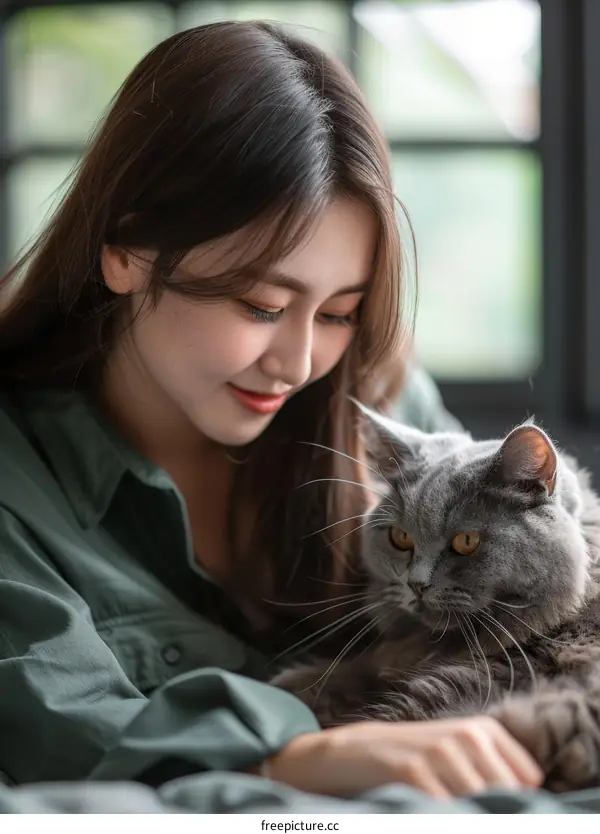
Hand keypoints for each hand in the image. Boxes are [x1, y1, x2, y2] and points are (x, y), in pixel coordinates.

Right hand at [266, 716, 542, 798]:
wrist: (352, 752)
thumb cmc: (411, 760)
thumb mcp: (456, 756)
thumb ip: (493, 773)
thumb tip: (527, 800)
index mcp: (484, 730)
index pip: (529, 780)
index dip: (514, 802)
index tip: (493, 808)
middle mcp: (468, 735)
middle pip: (508, 794)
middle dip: (493, 810)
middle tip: (462, 808)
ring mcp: (442, 751)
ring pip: (480, 802)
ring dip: (468, 813)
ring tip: (440, 808)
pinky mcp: (415, 770)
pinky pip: (446, 808)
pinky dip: (441, 815)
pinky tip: (423, 810)